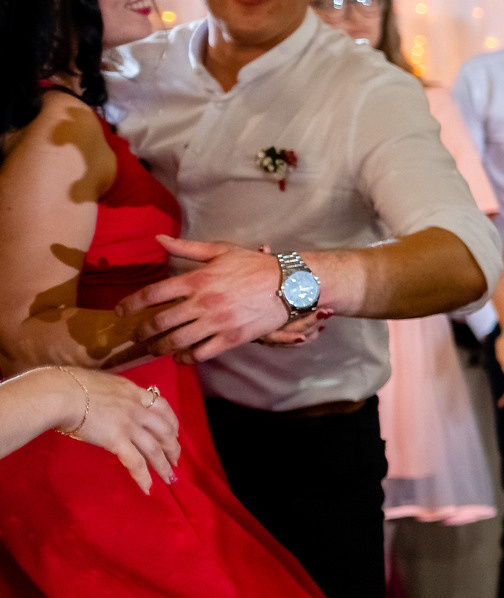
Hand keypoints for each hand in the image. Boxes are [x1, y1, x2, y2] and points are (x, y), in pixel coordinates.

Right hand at [49, 368, 181, 491]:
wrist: (61, 393)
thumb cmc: (72, 385)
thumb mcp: (102, 383)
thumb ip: (111, 394)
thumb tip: (106, 401)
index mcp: (134, 392)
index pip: (162, 407)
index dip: (172, 422)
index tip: (175, 433)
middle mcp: (137, 408)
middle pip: (165, 430)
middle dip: (173, 447)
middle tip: (176, 460)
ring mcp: (129, 425)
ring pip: (155, 449)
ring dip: (164, 466)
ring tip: (170, 478)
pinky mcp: (117, 440)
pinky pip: (135, 462)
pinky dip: (143, 476)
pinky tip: (148, 488)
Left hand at [119, 237, 292, 362]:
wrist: (290, 284)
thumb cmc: (254, 265)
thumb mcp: (221, 251)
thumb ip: (187, 247)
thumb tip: (158, 239)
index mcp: (197, 279)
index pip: (153, 294)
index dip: (130, 304)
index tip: (119, 312)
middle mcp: (202, 302)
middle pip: (159, 322)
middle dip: (142, 331)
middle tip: (136, 335)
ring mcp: (217, 323)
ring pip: (176, 341)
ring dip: (160, 347)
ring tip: (155, 348)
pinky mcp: (231, 338)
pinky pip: (200, 353)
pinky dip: (186, 358)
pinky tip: (182, 356)